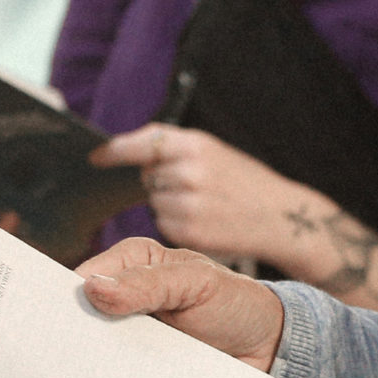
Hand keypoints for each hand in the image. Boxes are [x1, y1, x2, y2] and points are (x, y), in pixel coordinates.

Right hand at [77, 235, 285, 370]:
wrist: (267, 349)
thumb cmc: (235, 303)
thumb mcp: (198, 283)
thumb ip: (149, 283)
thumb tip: (93, 287)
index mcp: (131, 263)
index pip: (82, 279)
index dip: (65, 301)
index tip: (48, 325)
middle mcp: (123, 299)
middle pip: (81, 321)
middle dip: (72, 339)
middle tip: (61, 362)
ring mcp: (129, 338)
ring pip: (95, 355)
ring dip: (90, 370)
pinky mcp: (140, 370)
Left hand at [94, 124, 307, 261]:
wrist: (281, 217)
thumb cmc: (245, 182)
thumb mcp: (215, 151)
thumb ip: (174, 148)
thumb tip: (125, 152)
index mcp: (197, 145)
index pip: (141, 144)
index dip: (115, 151)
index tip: (96, 157)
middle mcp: (190, 173)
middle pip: (147, 176)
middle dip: (159, 179)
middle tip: (191, 185)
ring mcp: (189, 205)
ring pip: (154, 201)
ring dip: (168, 202)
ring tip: (203, 204)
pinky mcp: (190, 233)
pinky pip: (164, 224)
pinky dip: (177, 223)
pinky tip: (203, 221)